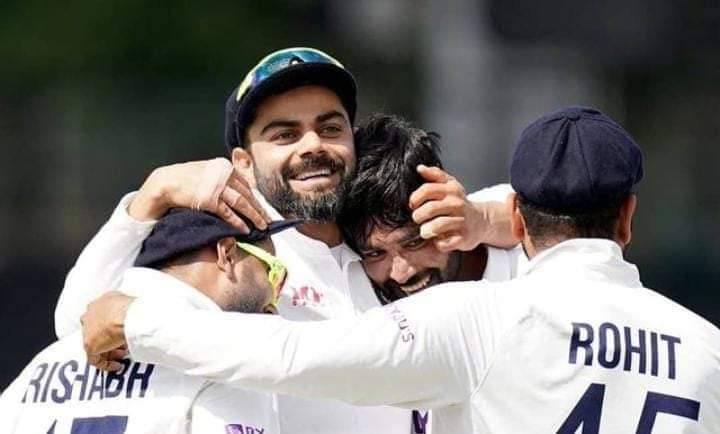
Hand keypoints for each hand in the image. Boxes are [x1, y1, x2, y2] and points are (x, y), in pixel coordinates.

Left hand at [81, 291, 134, 370]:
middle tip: (122, 346)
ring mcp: (87, 330)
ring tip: (122, 355)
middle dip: (109, 340)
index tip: (120, 332)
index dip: (111, 327)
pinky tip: (116, 365)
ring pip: (96, 345)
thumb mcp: (130, 302)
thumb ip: (127, 310)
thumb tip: (137, 316)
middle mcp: (90, 315)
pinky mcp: (89, 345)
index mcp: (99, 304)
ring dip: (110, 352)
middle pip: (97, 331)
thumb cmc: (131, 308)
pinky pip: (95, 359)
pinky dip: (106, 364)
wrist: (125, 316)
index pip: (101, 317)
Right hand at [129, 158, 270, 233]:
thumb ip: (221, 176)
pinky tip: (246, 229)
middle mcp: (224, 175)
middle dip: (259, 208)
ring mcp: (218, 188)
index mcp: (225, 167)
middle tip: (268, 219)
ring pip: (242, 203)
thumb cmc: (184, 177)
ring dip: (254, 215)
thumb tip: (235, 188)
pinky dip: (238, 221)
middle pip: (247, 194)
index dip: (256, 197)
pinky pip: (228, 213)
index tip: (263, 207)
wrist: (166, 181)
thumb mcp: (207, 170)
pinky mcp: (210, 200)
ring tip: (262, 225)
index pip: (246, 184)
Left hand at [409, 165, 487, 251]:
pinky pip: (445, 242)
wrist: (481, 221)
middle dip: (418, 216)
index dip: (415, 198)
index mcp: (451, 190)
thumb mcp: (450, 185)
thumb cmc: (459, 203)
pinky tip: (438, 239)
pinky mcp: (464, 237)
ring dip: (426, 230)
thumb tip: (420, 168)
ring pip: (437, 226)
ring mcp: (462, 221)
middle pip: (430, 208)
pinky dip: (438, 243)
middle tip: (418, 219)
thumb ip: (435, 175)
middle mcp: (457, 204)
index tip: (413, 204)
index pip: (428, 190)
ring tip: (424, 231)